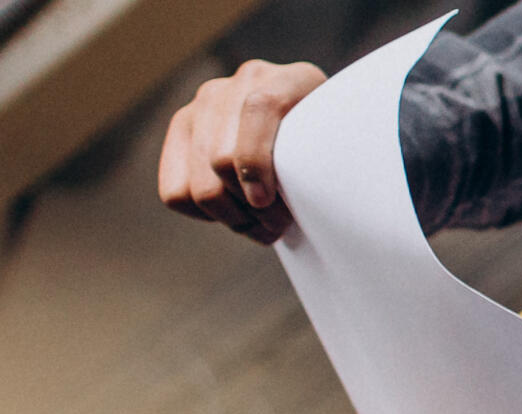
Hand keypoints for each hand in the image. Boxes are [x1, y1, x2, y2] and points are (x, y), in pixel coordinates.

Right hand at [159, 60, 328, 242]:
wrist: (313, 133)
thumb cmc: (335, 152)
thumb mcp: (345, 151)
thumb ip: (331, 162)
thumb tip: (312, 200)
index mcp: (292, 79)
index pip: (260, 109)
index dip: (257, 161)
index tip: (266, 201)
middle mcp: (244, 81)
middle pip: (221, 159)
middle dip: (252, 208)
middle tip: (279, 224)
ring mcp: (207, 102)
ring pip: (198, 185)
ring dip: (233, 218)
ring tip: (262, 225)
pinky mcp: (183, 127)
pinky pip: (176, 192)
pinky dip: (205, 215)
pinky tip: (236, 212)